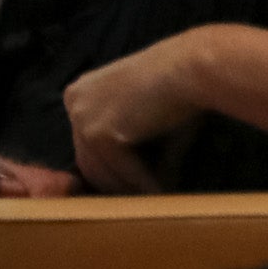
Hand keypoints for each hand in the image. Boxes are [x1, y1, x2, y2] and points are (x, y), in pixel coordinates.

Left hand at [61, 27, 213, 191]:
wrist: (192, 67)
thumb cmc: (181, 83)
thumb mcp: (150, 115)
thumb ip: (138, 146)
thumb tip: (146, 186)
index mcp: (81, 92)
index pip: (87, 142)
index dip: (110, 165)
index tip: (129, 184)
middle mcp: (75, 102)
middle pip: (88, 158)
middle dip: (115, 182)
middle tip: (139, 200)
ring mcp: (82, 118)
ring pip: (101, 170)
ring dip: (128, 188)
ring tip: (151, 201)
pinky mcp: (98, 135)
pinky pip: (121, 170)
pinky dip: (143, 183)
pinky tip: (162, 193)